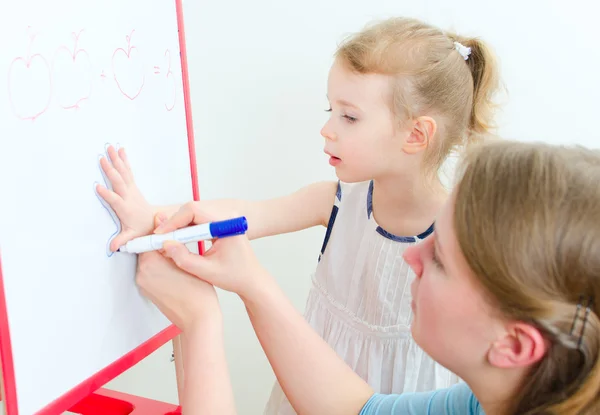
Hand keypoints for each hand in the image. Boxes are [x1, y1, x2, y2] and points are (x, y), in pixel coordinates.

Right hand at [95, 145, 154, 250]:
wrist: (155, 222)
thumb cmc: (141, 229)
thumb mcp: (131, 236)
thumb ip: (122, 240)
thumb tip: (112, 248)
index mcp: (126, 208)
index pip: (116, 200)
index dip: (107, 194)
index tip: (97, 187)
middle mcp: (129, 196)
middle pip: (119, 182)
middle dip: (111, 170)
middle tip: (102, 158)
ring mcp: (132, 189)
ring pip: (123, 173)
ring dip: (116, 160)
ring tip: (110, 148)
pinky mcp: (133, 185)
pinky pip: (128, 171)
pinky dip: (124, 160)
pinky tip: (121, 150)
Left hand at [135, 215, 220, 331]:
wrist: (199, 320)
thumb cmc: (198, 294)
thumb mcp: (187, 259)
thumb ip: (170, 238)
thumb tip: (159, 217)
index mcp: (149, 263)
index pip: (149, 237)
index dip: (164, 232)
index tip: (175, 231)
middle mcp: (142, 274)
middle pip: (148, 249)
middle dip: (163, 245)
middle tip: (181, 244)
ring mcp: (143, 284)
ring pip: (151, 260)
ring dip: (163, 257)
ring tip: (182, 258)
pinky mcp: (148, 291)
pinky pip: (152, 273)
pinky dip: (163, 269)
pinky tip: (178, 271)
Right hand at [155, 202, 267, 298]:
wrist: (252, 280)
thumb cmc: (235, 277)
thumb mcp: (206, 271)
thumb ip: (184, 258)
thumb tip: (165, 243)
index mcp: (226, 223)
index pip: (193, 211)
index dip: (173, 221)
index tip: (160, 235)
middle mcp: (226, 216)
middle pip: (191, 209)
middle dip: (173, 223)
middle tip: (158, 239)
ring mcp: (223, 218)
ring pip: (193, 214)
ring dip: (178, 226)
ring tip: (166, 241)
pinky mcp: (220, 224)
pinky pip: (198, 221)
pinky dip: (186, 229)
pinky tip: (177, 241)